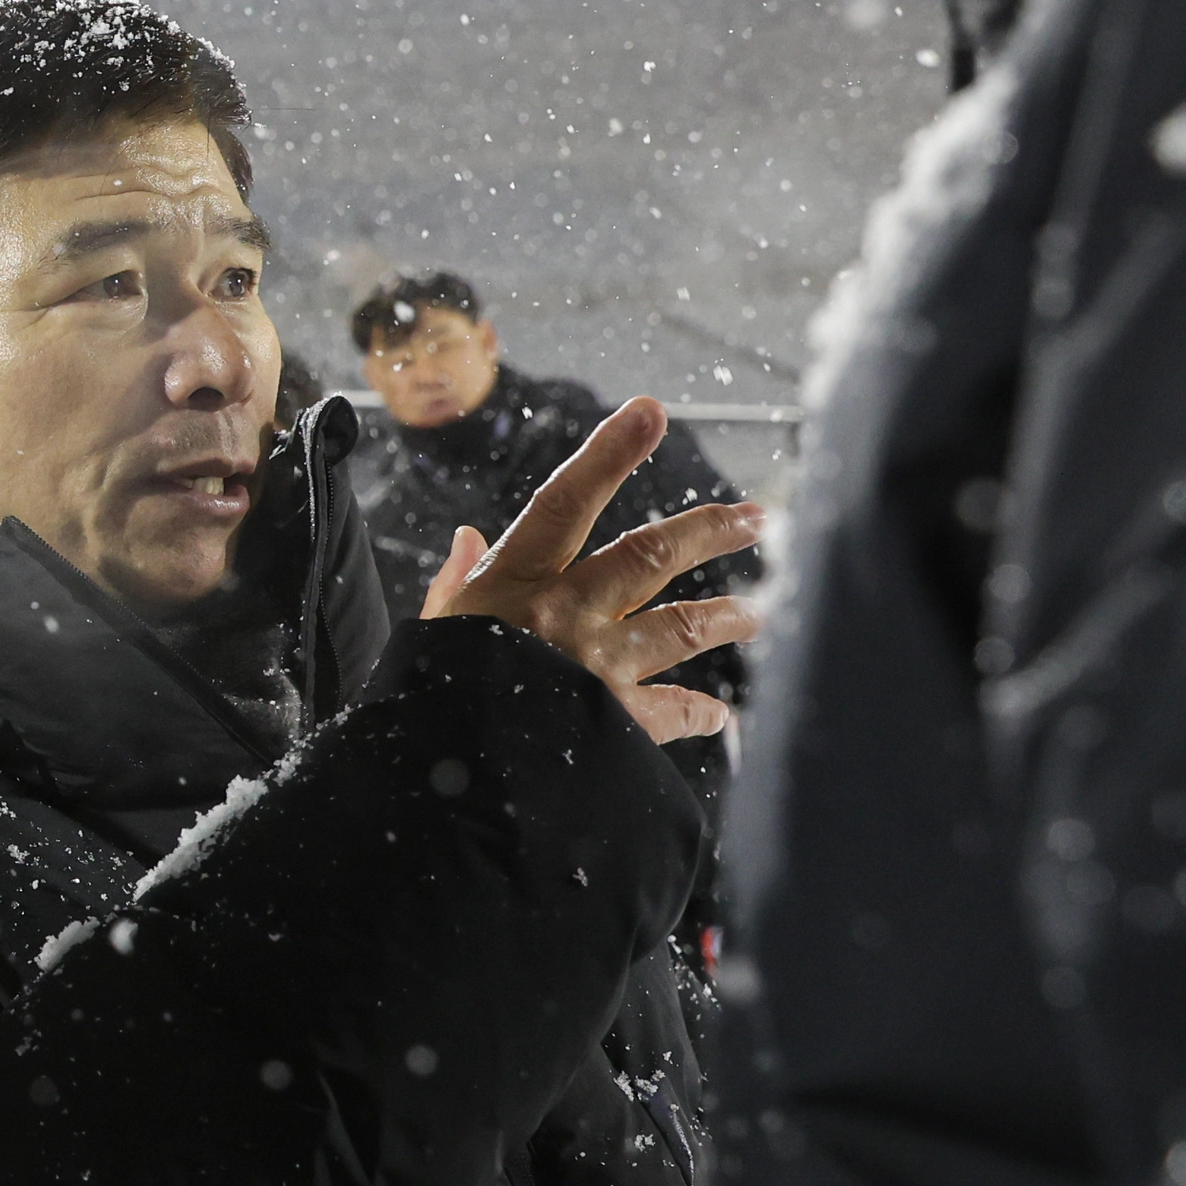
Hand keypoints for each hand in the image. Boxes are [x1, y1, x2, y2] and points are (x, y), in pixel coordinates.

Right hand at [419, 396, 763, 744]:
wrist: (444, 772)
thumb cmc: (429, 691)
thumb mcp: (432, 628)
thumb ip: (455, 581)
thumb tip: (467, 538)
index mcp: (512, 583)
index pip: (565, 502)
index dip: (608, 454)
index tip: (651, 412)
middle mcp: (563, 614)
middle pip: (648, 555)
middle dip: (708, 529)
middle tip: (756, 517)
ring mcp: (595, 666)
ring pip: (680, 626)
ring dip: (725, 616)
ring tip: (756, 612)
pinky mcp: (612, 721)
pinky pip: (671, 711)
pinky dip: (698, 713)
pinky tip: (718, 714)